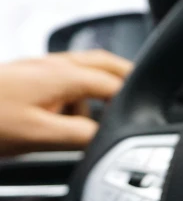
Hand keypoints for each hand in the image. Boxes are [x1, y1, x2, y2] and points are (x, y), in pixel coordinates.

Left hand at [0, 50, 132, 156]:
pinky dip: (78, 89)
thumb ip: (79, 135)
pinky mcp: (24, 75)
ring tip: (102, 112)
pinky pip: (64, 75)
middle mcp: (53, 64)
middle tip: (140, 94)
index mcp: (63, 75)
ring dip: (101, 83)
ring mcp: (37, 66)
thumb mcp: (38, 136)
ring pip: (84, 67)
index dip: (131, 100)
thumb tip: (105, 137)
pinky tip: (69, 112)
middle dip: (127, 77)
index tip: (138, 117)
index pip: (115, 82)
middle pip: (104, 63)